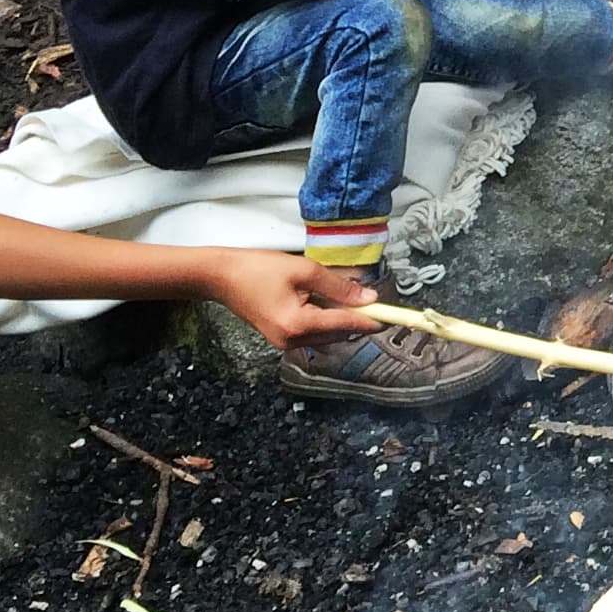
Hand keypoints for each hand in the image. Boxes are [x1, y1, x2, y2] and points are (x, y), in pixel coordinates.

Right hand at [210, 252, 379, 345]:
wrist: (219, 276)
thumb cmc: (258, 269)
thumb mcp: (304, 270)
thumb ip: (339, 287)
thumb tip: (369, 298)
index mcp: (298, 325)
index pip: (346, 325)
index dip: (371, 319)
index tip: (393, 316)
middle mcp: (292, 341)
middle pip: (338, 334)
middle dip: (355, 317)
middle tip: (368, 295)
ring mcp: (284, 342)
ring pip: (327, 335)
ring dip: (340, 318)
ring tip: (343, 294)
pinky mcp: (280, 337)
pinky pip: (312, 332)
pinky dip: (324, 319)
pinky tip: (323, 300)